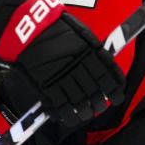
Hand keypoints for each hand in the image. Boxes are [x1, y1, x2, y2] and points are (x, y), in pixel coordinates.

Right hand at [0, 0, 124, 127]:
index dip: (115, 89)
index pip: (108, 75)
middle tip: (99, 108)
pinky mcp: (46, 86)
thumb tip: (105, 64)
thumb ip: (93, 49)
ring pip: (79, 102)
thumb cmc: (54, 26)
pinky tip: (69, 118)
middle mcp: (78, 66)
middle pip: (94, 92)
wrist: (27, 27)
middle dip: (99, 103)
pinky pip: (60, 106)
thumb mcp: (79, 32)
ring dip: (85, 111)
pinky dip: (67, 115)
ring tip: (86, 114)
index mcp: (89, 51)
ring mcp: (62, 78)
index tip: (117, 96)